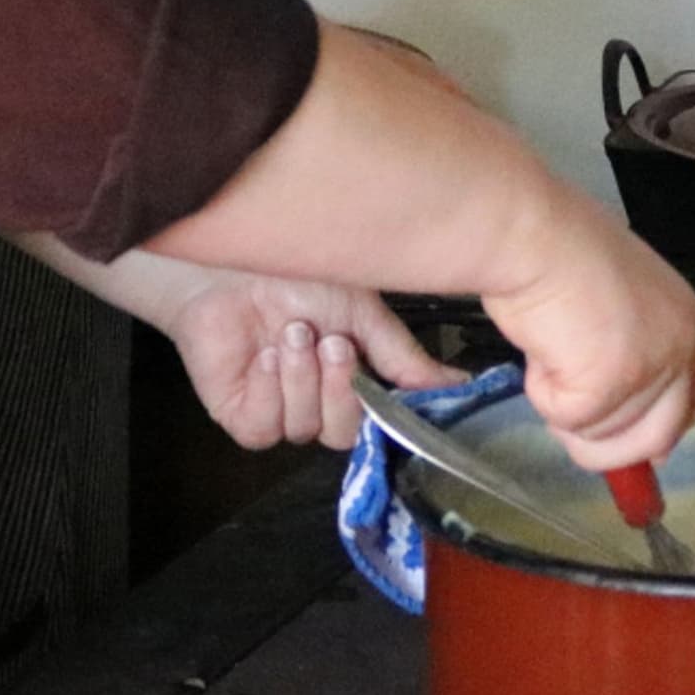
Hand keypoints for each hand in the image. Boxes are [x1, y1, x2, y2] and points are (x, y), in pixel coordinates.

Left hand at [159, 272, 452, 450]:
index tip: (394, 388)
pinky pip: (265, 428)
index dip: (388, 412)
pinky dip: (270, 391)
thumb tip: (461, 386)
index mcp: (353, 381)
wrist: (234, 260)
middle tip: (333, 342)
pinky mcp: (240, 415)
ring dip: (303, 379)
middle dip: (340, 389)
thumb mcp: (365, 314)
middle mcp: (318, 402)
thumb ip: (406, 358)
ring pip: (305, 429)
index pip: (381, 422)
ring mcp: (278, 412)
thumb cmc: (296, 274)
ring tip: (292, 333)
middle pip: (344, 434)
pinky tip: (266, 356)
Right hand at [478, 197, 694, 471]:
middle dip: (618, 447)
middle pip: (664, 433)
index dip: (676, 423)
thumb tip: (622, 407)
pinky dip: (544, 397)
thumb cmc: (559, 250)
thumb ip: (635, 346)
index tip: (648, 442)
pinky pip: (571, 422)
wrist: (532, 234)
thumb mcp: (619, 298)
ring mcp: (650, 367)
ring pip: (610, 437)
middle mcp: (680, 344)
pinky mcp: (609, 384)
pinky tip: (540, 353)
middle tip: (576, 422)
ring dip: (569, 413)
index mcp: (685, 318)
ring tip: (550, 357)